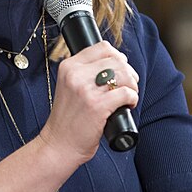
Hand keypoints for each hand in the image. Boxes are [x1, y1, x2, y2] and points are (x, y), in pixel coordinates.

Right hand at [39, 41, 138, 163]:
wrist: (59, 144)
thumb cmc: (67, 119)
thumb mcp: (68, 86)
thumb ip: (84, 73)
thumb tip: (116, 64)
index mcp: (69, 67)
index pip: (102, 47)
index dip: (117, 57)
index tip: (120, 70)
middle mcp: (76, 74)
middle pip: (117, 60)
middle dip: (129, 73)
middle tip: (127, 86)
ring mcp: (86, 90)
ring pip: (124, 74)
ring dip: (132, 85)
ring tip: (128, 97)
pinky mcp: (98, 106)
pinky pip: (127, 93)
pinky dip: (133, 99)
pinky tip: (127, 106)